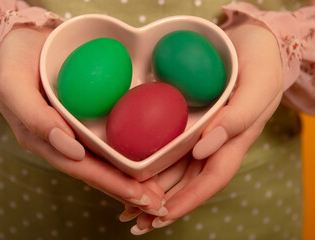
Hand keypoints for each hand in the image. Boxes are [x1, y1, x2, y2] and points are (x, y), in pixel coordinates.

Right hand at [0, 27, 164, 212]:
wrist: (22, 43)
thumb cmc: (15, 63)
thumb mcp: (15, 86)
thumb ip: (35, 117)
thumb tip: (71, 149)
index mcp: (44, 140)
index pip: (81, 167)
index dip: (109, 183)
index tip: (138, 194)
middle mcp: (62, 141)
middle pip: (98, 171)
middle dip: (127, 189)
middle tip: (157, 203)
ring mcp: (74, 131)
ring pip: (105, 160)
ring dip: (131, 178)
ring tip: (158, 192)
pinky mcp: (84, 118)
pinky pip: (107, 139)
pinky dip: (126, 154)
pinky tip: (145, 161)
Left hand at [125, 23, 283, 233]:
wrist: (249, 43)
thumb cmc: (259, 64)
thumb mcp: (256, 89)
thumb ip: (236, 120)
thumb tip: (202, 149)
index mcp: (233, 143)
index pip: (210, 180)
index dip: (188, 201)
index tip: (161, 216)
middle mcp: (213, 145)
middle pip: (187, 182)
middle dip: (163, 205)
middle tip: (134, 221)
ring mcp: (198, 135)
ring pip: (174, 169)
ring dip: (152, 189)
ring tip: (126, 207)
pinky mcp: (186, 121)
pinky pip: (167, 146)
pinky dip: (150, 162)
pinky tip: (131, 170)